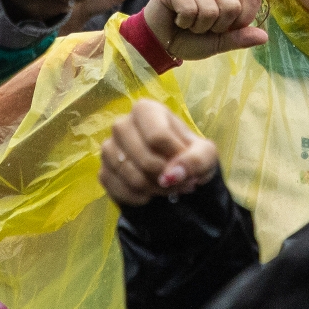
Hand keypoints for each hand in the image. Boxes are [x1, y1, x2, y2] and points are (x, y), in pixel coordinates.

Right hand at [98, 100, 219, 205]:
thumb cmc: (187, 154)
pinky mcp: (103, 172)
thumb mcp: (205, 154)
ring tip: (168, 187)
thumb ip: (196, 160)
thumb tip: (173, 174)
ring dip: (156, 189)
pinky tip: (150, 192)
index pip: (158, 137)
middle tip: (180, 182)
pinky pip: (121, 191)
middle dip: (166, 177)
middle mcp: (121, 125)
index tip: (186, 164)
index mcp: (146, 110)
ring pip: (132, 177)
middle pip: (145, 159)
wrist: (171, 172)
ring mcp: (109, 149)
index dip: (176, 158)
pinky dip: (141, 198)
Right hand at [142, 0, 267, 61]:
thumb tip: (264, 37)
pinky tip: (177, 18)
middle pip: (232, 6)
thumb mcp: (219, 43)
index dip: (241, 20)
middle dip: (217, 27)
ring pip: (210, 9)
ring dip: (198, 26)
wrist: (159, 44)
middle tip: (202, 27)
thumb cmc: (190, 40)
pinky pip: (190, 9)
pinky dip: (184, 22)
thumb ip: (239, 38)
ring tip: (188, 23)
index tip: (224, 28)